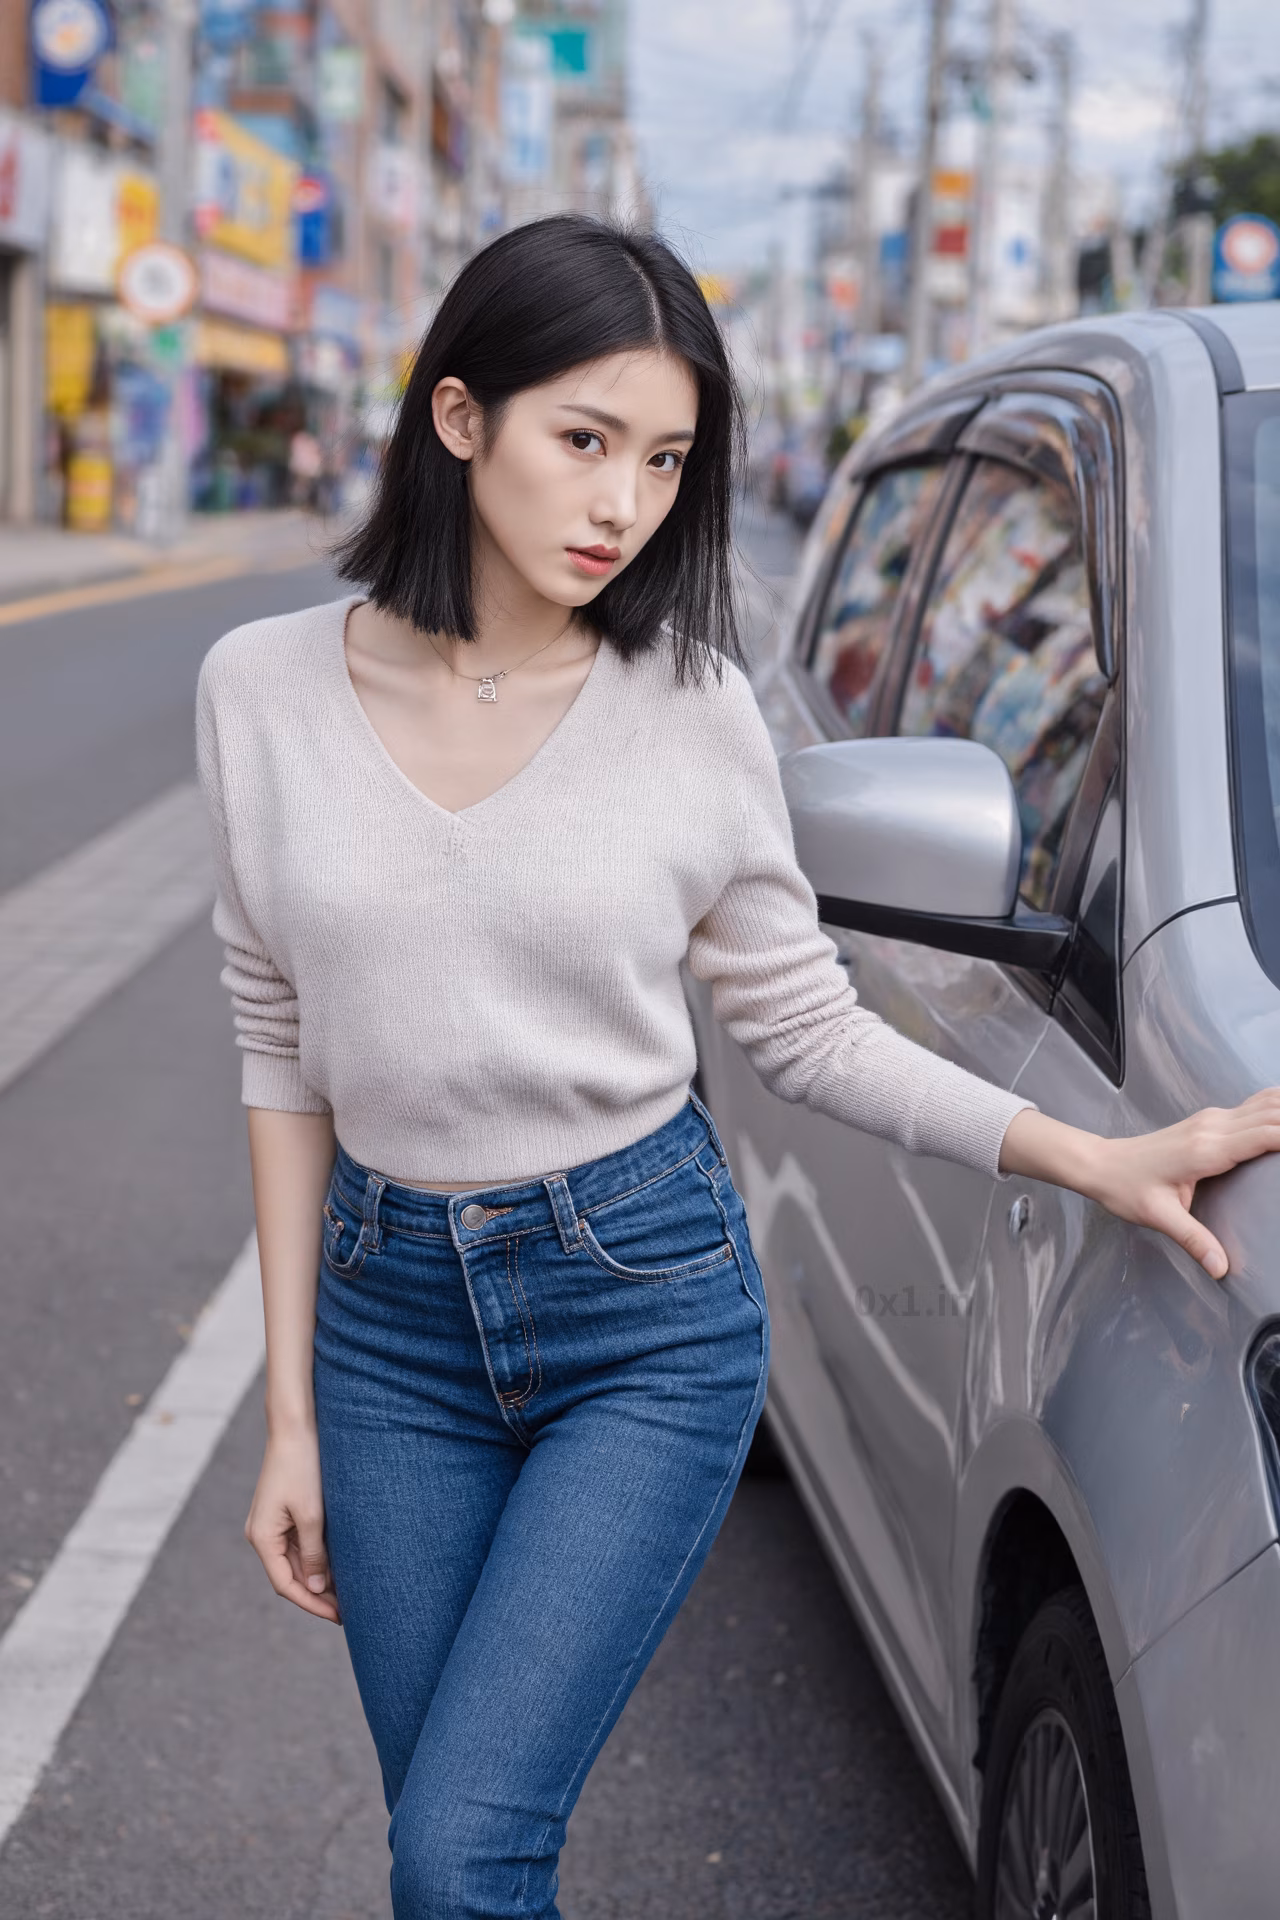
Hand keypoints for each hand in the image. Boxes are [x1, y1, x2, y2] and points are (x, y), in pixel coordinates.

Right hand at [244, 1426, 340, 1622]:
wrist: (296, 1428)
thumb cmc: (303, 1467)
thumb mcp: (312, 1514)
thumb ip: (314, 1554)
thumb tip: (316, 1588)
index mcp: (262, 1538)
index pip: (286, 1585)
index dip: (311, 1603)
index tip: (338, 1616)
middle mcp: (262, 1535)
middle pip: (291, 1576)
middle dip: (318, 1594)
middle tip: (349, 1610)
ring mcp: (271, 1525)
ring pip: (297, 1562)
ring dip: (320, 1577)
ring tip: (349, 1592)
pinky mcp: (283, 1514)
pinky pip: (299, 1545)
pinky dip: (318, 1557)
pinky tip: (339, 1566)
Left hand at [1000, 1089, 1279, 1281]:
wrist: (1100, 1164)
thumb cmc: (1126, 1188)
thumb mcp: (1159, 1217)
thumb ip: (1194, 1240)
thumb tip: (1220, 1268)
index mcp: (1207, 1149)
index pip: (1267, 1133)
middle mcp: (1213, 1127)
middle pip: (1274, 1112)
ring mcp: (1211, 1120)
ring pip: (1265, 1102)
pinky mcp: (1209, 1121)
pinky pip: (1253, 1106)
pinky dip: (1278, 1106)